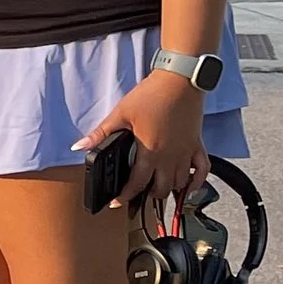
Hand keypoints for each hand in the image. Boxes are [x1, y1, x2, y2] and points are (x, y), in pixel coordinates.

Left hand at [76, 64, 207, 210]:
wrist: (180, 80)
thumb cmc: (151, 95)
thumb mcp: (121, 113)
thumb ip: (101, 133)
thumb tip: (79, 146)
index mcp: (150, 151)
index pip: (137, 183)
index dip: (125, 196)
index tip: (117, 203)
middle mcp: (170, 156)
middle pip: (162, 189)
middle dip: (148, 196)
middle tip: (137, 194)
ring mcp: (186, 151)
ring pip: (181, 183)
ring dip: (170, 190)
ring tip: (157, 189)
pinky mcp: (197, 143)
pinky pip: (203, 170)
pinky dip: (197, 182)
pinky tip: (189, 185)